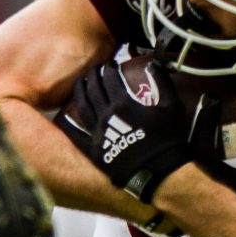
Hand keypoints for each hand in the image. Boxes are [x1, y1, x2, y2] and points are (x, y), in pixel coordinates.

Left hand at [55, 49, 195, 204]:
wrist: (160, 172)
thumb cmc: (168, 139)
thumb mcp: (172, 106)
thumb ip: (162, 82)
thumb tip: (154, 64)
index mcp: (124, 103)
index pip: (110, 79)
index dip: (108, 69)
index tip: (109, 64)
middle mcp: (107, 116)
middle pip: (93, 90)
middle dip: (92, 76)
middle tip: (93, 70)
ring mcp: (99, 134)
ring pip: (82, 108)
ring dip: (79, 93)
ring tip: (79, 84)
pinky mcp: (95, 151)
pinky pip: (77, 136)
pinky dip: (69, 125)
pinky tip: (63, 117)